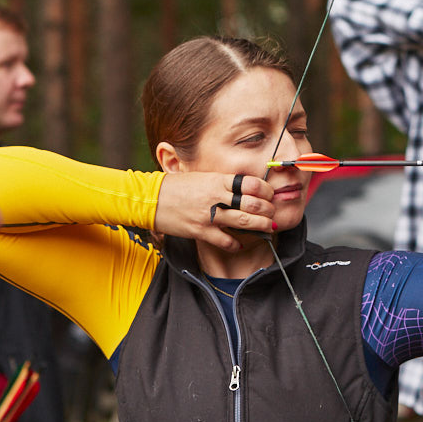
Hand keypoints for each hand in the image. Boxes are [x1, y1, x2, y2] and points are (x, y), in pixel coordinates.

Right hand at [155, 172, 275, 251]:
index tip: (269, 195)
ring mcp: (209, 215)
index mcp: (217, 180)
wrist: (150, 199)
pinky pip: (225, 241)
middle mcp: (216, 197)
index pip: (251, 183)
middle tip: (272, 213)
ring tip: (268, 227)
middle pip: (253, 204)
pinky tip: (240, 244)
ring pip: (244, 222)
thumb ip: (221, 182)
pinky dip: (236, 244)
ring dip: (261, 226)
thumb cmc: (175, 186)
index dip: (265, 190)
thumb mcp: (201, 177)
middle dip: (268, 210)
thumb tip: (242, 187)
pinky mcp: (200, 231)